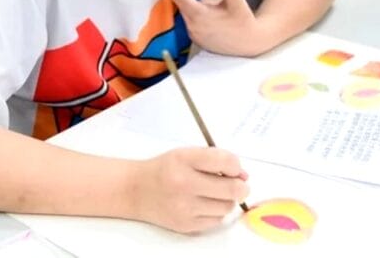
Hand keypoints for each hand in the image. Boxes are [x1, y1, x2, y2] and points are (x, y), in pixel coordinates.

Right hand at [132, 147, 248, 233]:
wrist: (136, 190)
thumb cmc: (165, 169)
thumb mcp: (186, 154)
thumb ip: (215, 159)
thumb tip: (243, 176)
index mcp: (184, 160)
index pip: (225, 161)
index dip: (236, 165)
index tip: (233, 168)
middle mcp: (184, 184)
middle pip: (232, 189)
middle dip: (241, 186)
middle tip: (237, 184)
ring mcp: (185, 207)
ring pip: (227, 207)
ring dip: (226, 200)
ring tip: (214, 193)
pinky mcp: (186, 225)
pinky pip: (216, 220)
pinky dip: (215, 212)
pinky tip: (203, 204)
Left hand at [168, 0, 258, 55]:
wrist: (249, 44)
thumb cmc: (243, 20)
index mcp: (199, 14)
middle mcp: (192, 26)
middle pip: (179, 1)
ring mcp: (192, 34)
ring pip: (183, 10)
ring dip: (192, 0)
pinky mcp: (195, 38)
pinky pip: (188, 20)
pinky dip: (194, 11)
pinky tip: (210, 11)